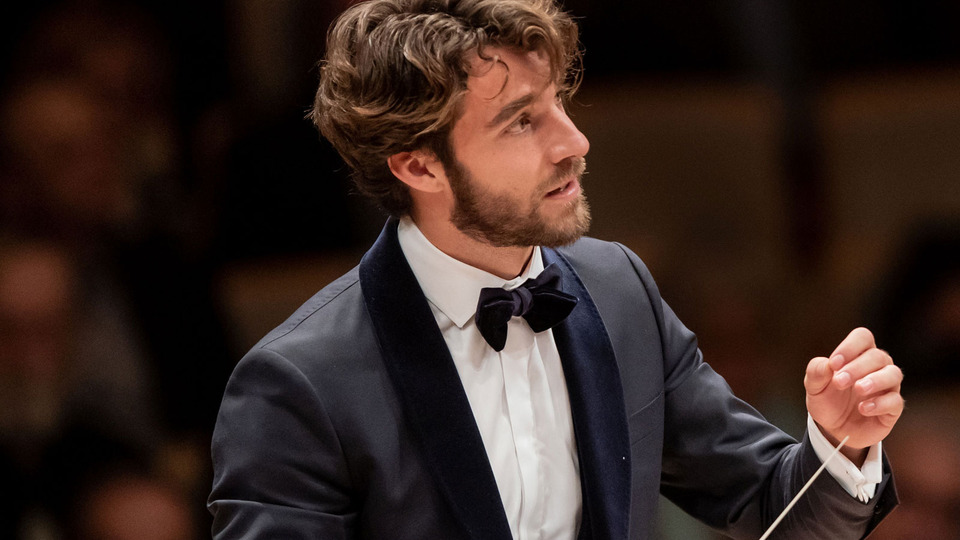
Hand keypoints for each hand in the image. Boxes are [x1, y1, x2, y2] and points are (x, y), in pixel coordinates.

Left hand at [804, 328, 903, 463]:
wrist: (833, 430)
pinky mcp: (892, 409)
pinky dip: (880, 403)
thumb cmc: (827, 401)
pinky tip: (863, 408)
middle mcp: (877, 367)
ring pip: (893, 374)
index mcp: (858, 355)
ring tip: (858, 389)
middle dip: (857, 368)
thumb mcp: (814, 387)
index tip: (834, 363)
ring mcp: (888, 387)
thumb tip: (826, 364)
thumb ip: (816, 372)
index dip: (850, 347)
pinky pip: (895, 401)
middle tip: (839, 382)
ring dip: (875, 380)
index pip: (863, 337)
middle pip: (877, 356)